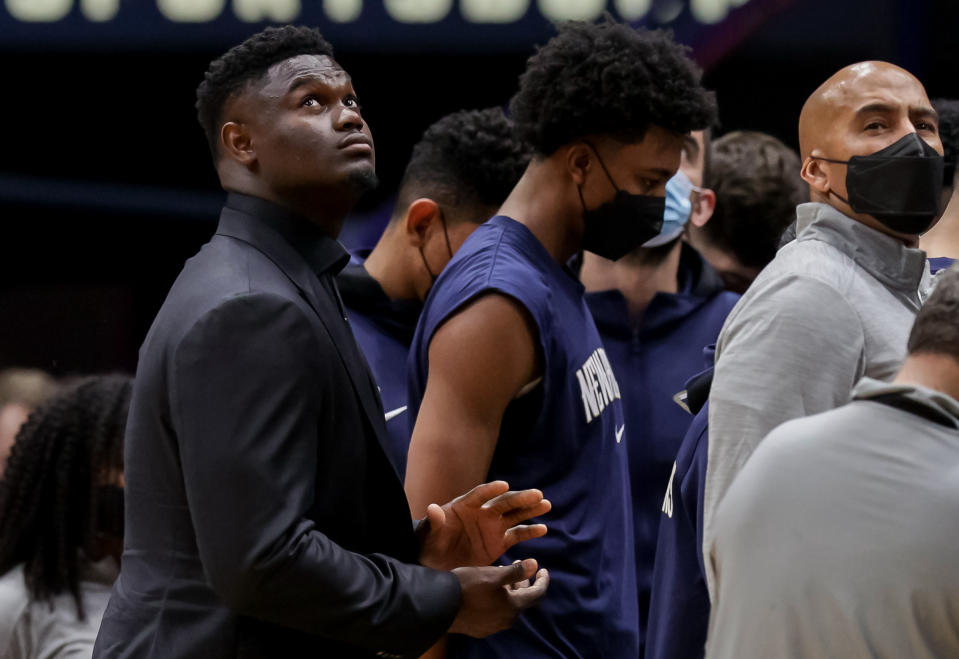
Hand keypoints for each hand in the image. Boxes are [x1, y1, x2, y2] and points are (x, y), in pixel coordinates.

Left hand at [418, 481, 549, 570]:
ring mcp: (492, 527)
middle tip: (537, 495)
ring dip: (530, 510)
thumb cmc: (429, 545)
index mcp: (464, 506)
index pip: (479, 495)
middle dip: (520, 498)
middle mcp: (482, 513)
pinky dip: (530, 531)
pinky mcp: (499, 542)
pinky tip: (542, 529)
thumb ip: (433, 523)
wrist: (435, 564)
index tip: (504, 485)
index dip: (491, 490)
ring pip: (514, 515)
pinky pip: (517, 534)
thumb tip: (432, 508)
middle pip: (503, 502)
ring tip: (545, 504)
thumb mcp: (428, 535)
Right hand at [448, 559, 548, 637]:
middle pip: (522, 600)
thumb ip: (516, 571)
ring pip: (508, 606)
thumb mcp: (493, 574)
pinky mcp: (480, 628)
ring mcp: (492, 626)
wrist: (439, 606)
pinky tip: (488, 590)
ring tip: (502, 574)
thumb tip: (536, 564)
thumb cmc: (468, 586)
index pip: (537, 594)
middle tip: (520, 567)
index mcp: (513, 607)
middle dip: (524, 582)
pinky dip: (498, 599)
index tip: (543, 569)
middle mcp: (506, 620)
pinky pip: (495, 612)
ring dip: (510, 590)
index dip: (543, 580)